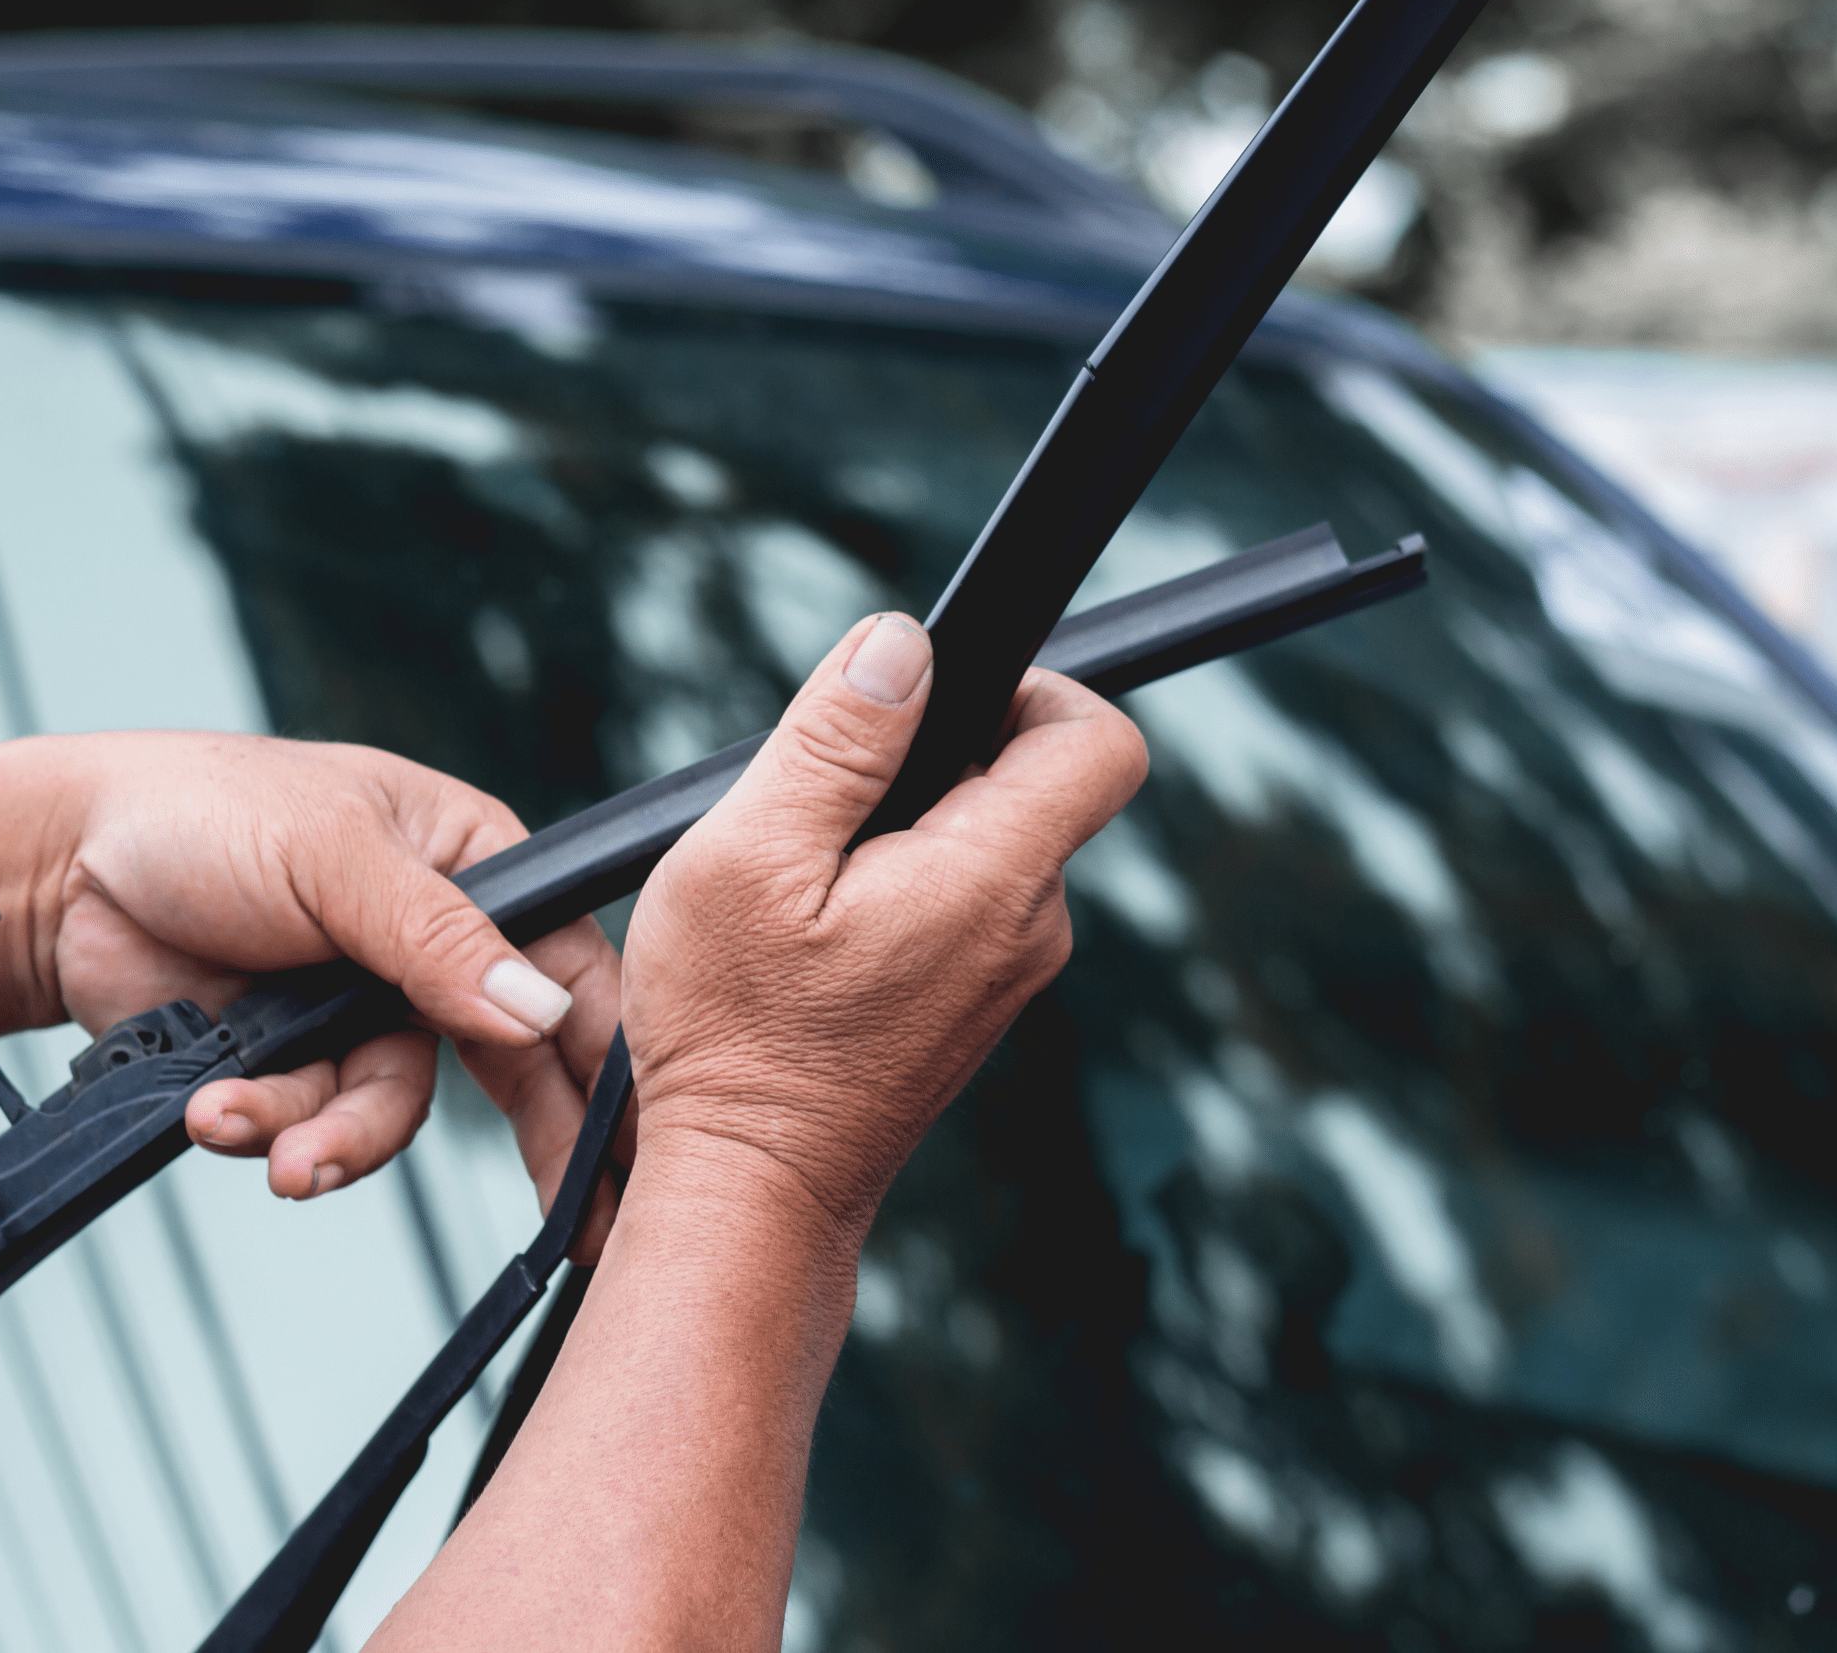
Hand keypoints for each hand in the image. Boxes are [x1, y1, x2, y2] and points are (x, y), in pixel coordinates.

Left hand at [34, 734, 621, 1243]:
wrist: (59, 868)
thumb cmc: (206, 811)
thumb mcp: (336, 855)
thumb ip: (439, 938)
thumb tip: (535, 1014)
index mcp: (476, 869)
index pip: (567, 968)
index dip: (606, 1055)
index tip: (636, 1143)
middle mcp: (434, 949)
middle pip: (513, 1065)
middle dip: (535, 1148)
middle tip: (574, 1236)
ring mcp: (364, 1011)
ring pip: (393, 1110)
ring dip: (339, 1141)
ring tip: (285, 1162)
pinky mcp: (293, 1062)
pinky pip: (308, 1123)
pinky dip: (265, 1129)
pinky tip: (213, 1111)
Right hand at [618, 614, 1148, 1243]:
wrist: (754, 1192)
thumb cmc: (738, 1036)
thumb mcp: (749, 857)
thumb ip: (834, 740)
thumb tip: (901, 644)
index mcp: (993, 880)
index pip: (1099, 741)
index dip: (1033, 688)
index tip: (933, 700)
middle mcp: (1028, 929)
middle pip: (1035, 781)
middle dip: (939, 759)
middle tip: (827, 811)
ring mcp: (1008, 974)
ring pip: (990, 839)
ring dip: (910, 828)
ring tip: (812, 887)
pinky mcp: (974, 1003)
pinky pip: (964, 899)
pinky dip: (902, 886)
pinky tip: (823, 934)